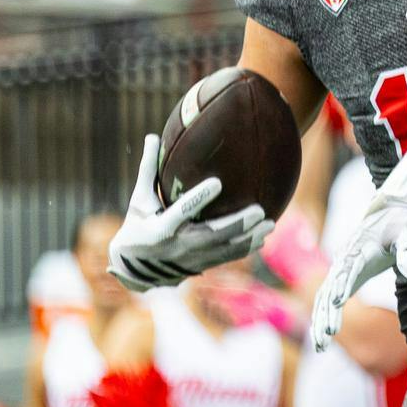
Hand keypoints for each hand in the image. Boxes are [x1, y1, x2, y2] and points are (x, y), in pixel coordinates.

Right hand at [109, 135, 271, 290]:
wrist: (136, 270)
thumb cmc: (138, 226)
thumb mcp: (138, 200)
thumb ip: (148, 170)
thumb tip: (151, 136)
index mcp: (161, 228)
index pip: (181, 212)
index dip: (199, 198)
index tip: (218, 182)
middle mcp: (179, 245)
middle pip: (213, 235)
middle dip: (237, 224)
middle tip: (260, 210)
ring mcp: (193, 258)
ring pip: (225, 249)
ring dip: (249, 238)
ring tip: (270, 224)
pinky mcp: (202, 264)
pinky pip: (227, 257)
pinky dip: (246, 248)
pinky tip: (263, 237)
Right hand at [310, 201, 406, 351]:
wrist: (395, 213)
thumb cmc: (405, 224)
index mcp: (362, 246)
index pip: (350, 266)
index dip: (342, 283)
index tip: (338, 301)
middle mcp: (346, 258)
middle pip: (331, 286)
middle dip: (327, 311)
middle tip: (328, 333)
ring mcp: (342, 268)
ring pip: (325, 296)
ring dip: (321, 320)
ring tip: (321, 346)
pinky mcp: (344, 276)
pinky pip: (328, 299)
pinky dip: (323, 317)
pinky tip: (322, 338)